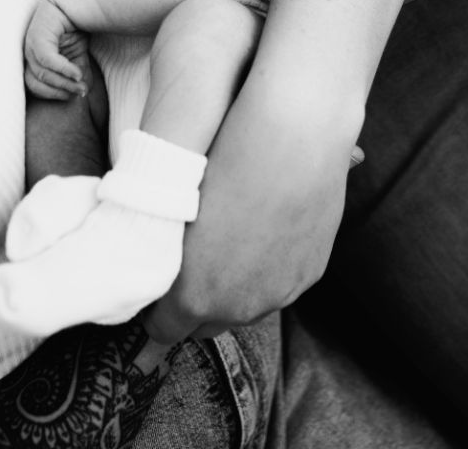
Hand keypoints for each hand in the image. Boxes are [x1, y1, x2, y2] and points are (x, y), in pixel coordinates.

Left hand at [24, 0, 89, 99]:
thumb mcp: (77, 56)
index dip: (54, 94)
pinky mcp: (38, 34)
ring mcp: (30, 43)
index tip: (74, 95)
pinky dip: (62, 70)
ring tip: (80, 84)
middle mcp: (28, 52)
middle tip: (79, 92)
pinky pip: (47, 59)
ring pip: (41, 72)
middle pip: (37, 82)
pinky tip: (77, 74)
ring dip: (63, 82)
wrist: (78, 0)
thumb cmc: (76, 28)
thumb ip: (76, 75)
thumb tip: (81, 94)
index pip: (35, 86)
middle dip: (60, 90)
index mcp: (33, 59)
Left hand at [142, 106, 358, 342]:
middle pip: (205, 326)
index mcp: (194, 296)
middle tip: (193, 262)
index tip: (160, 284)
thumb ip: (168, 256)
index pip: (163, 331)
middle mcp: (237, 307)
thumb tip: (160, 268)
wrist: (292, 136)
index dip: (158, 307)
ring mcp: (279, 294)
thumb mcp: (178, 212)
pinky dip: (271, 269)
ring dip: (235, 287)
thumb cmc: (224, 161)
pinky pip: (281, 286)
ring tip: (233, 241)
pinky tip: (267, 232)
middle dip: (195, 302)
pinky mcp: (310, 274)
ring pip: (247, 308)